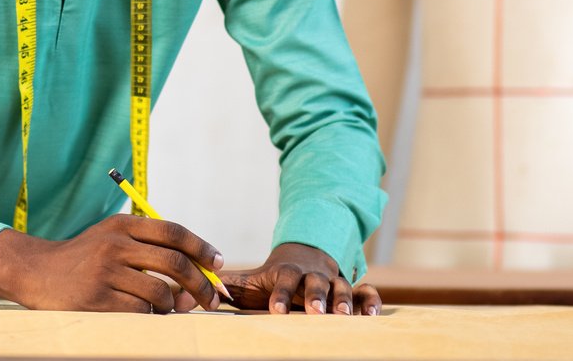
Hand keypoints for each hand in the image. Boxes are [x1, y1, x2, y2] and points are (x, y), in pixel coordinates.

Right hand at [0, 214, 225, 312]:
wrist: (37, 271)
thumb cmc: (85, 257)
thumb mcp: (112, 238)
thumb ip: (149, 250)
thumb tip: (193, 281)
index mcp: (123, 225)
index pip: (174, 232)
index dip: (201, 248)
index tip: (218, 264)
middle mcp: (116, 245)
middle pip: (174, 263)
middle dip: (200, 284)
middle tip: (211, 299)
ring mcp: (105, 272)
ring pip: (160, 293)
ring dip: (172, 306)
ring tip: (168, 308)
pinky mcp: (97, 299)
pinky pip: (139, 312)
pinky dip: (150, 316)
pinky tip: (144, 313)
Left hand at [221, 243, 381, 314]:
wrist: (303, 254)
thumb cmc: (272, 277)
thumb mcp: (252, 279)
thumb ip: (228, 286)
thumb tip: (200, 291)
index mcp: (286, 272)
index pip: (283, 280)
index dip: (280, 294)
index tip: (276, 311)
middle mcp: (312, 274)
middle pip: (315, 282)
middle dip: (315, 296)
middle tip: (316, 312)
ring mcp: (333, 280)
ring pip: (342, 286)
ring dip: (343, 300)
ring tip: (343, 316)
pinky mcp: (351, 288)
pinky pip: (366, 291)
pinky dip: (371, 300)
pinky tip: (372, 316)